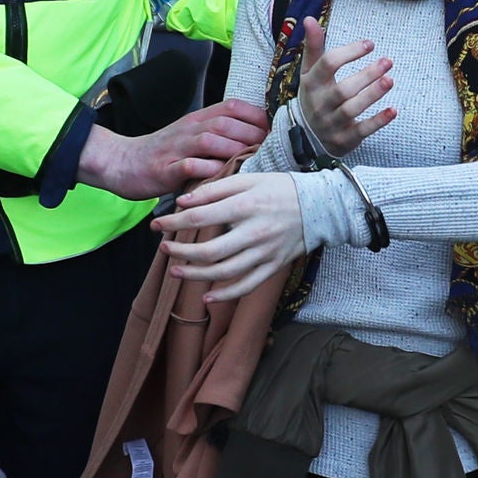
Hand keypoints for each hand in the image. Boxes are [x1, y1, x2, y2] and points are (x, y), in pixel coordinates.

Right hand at [77, 97, 269, 200]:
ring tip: (252, 160)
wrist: (121, 162)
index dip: (255, 116)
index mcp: (197, 120)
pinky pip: (190, 165)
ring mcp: (177, 148)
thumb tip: (252, 139)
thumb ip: (215, 134)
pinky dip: (208, 168)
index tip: (272, 130)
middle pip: (226, 123)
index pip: (231, 107)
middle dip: (252, 135)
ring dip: (234, 149)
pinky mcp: (165, 169)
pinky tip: (222, 176)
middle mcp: (189, 129)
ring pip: (210, 140)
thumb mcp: (189, 136)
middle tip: (270, 150)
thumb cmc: (161, 153)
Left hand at [158, 169, 305, 299]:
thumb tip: (182, 202)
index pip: (200, 218)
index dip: (174, 222)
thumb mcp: (248, 180)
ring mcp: (265, 253)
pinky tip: (207, 297)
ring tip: (177, 271)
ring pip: (224, 272)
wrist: (320, 206)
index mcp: (245, 207)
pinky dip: (226, 294)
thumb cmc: (280, 189)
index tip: (157, 224)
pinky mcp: (273, 266)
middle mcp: (254, 233)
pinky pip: (247, 286)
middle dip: (181, 252)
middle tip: (164, 248)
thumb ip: (214, 189)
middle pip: (209, 251)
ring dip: (196, 275)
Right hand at [295, 36, 392, 155]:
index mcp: (312, 83)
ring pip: (352, 109)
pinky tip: (393, 110)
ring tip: (390, 80)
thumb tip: (310, 18)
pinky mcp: (344, 139)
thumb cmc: (314, 95)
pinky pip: (362, 131)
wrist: (306, 136)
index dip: (349, 52)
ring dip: (372, 95)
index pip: (328, 64)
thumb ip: (312, 46)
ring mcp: (332, 123)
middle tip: (387, 61)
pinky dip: (378, 122)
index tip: (370, 44)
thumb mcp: (309, 71)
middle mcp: (320, 103)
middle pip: (343, 89)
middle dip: (366, 75)